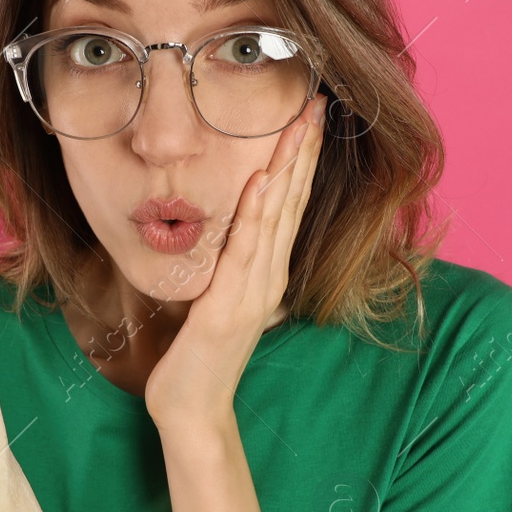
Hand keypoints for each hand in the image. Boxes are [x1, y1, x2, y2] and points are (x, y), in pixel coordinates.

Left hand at [143, 94, 325, 428]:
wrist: (192, 408)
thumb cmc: (198, 356)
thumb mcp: (218, 299)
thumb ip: (231, 266)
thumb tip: (232, 233)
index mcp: (267, 272)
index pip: (289, 204)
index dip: (302, 160)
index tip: (310, 117)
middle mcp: (269, 276)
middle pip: (293, 201)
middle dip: (305, 150)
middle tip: (319, 103)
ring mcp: (253, 291)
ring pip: (276, 217)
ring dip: (289, 167)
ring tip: (300, 125)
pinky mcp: (229, 306)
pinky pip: (245, 251)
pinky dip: (257, 213)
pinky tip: (263, 179)